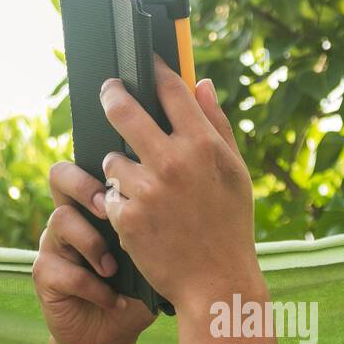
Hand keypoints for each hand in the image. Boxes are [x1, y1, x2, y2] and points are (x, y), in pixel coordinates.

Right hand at [33, 161, 156, 343]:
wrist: (112, 335)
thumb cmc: (137, 291)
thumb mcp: (155, 257)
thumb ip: (158, 229)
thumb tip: (179, 202)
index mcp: (96, 206)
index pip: (91, 164)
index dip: (105, 161)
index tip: (133, 174)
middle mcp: (71, 217)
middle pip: (61, 175)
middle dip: (85, 186)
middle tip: (110, 208)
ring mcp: (54, 244)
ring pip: (61, 220)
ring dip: (93, 244)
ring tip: (114, 269)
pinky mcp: (44, 275)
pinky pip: (64, 270)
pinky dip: (94, 287)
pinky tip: (114, 300)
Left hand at [98, 56, 259, 309]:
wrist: (217, 282)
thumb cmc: (230, 227)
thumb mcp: (235, 173)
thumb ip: (217, 126)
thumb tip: (202, 84)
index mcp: (203, 145)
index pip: (171, 89)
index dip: (155, 70)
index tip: (145, 61)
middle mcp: (173, 161)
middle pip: (124, 109)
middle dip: (112, 95)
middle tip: (108, 90)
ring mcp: (147, 190)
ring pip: (112, 159)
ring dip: (120, 168)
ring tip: (139, 187)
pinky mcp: (127, 218)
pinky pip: (109, 196)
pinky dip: (119, 205)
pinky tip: (138, 217)